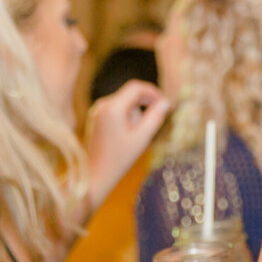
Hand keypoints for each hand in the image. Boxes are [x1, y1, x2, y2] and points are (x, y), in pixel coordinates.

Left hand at [84, 80, 171, 203]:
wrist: (95, 174)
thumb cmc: (119, 158)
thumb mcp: (142, 138)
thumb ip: (155, 117)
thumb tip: (166, 102)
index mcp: (113, 107)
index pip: (136, 87)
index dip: (153, 92)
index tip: (166, 103)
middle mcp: (103, 104)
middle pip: (131, 95)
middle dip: (145, 106)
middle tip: (157, 122)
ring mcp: (97, 110)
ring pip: (125, 103)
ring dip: (135, 114)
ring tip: (136, 136)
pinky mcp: (96, 117)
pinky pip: (117, 110)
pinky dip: (127, 118)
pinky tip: (127, 136)